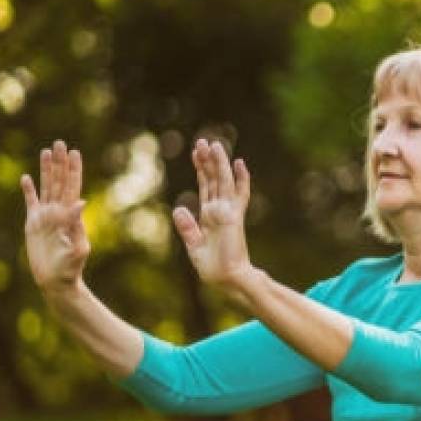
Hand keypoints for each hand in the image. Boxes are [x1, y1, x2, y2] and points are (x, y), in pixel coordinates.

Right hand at [21, 140, 89, 293]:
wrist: (56, 281)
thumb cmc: (70, 268)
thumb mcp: (76, 248)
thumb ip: (77, 225)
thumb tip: (81, 201)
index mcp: (70, 215)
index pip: (72, 187)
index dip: (73, 169)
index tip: (74, 152)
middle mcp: (58, 212)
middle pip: (59, 181)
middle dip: (60, 162)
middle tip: (60, 143)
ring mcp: (46, 216)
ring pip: (46, 187)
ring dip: (46, 169)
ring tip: (45, 151)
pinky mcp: (33, 224)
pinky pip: (30, 202)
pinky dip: (28, 190)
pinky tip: (26, 177)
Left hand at [173, 139, 256, 294]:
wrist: (227, 280)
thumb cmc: (212, 268)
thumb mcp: (193, 246)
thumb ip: (187, 228)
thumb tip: (179, 208)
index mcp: (208, 217)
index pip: (205, 187)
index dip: (200, 170)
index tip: (196, 153)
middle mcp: (219, 211)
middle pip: (214, 180)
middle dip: (208, 161)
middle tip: (203, 141)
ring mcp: (228, 212)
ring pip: (224, 182)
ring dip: (219, 163)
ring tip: (214, 144)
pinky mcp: (234, 217)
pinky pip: (239, 194)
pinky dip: (241, 178)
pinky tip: (239, 163)